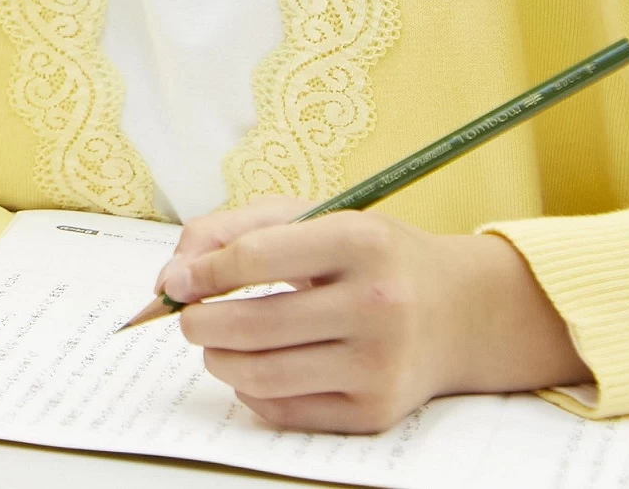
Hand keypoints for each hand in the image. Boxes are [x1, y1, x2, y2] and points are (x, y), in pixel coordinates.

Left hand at [159, 197, 589, 432]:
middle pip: (252, 325)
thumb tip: (169, 279)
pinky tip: (256, 368)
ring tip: (216, 343)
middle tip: (188, 318)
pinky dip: (251, 391)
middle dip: (198, 323)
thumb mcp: (309, 217)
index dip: (200, 273)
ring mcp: (379, 364)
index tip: (176, 282)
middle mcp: (377, 304)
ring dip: (218, 359)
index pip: (254, 258)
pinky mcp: (375, 410)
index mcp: (359, 241)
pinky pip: (285, 410)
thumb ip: (229, 231)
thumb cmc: (367, 257)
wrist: (459, 311)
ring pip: (261, 375)